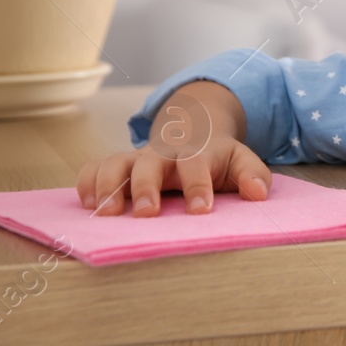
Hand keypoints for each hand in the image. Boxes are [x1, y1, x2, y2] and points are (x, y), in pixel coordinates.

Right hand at [74, 81, 271, 215]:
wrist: (194, 131)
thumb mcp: (241, 160)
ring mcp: (137, 158)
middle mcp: (162, 154)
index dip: (198, 186)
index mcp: (196, 153)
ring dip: (108, 186)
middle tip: (147, 214)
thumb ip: (253, 174)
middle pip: (150, 164)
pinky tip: (86, 205)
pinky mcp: (117, 165)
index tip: (200, 210)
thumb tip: (259, 193)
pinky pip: (94, 167)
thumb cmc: (218, 158)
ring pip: (115, 163)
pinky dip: (87, 183)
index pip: (196, 165)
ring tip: (105, 214)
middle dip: (146, 188)